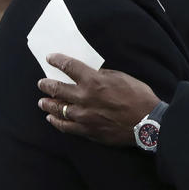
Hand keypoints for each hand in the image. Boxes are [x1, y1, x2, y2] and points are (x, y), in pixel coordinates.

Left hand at [37, 54, 159, 146]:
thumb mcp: (122, 77)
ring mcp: (83, 116)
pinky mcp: (86, 130)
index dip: (57, 61)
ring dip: (48, 104)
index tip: (50, 58)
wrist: (147, 124)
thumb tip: (91, 74)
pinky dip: (56, 121)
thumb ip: (102, 75)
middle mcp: (84, 97)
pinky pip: (65, 126)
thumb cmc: (139, 98)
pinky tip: (51, 118)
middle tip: (41, 83)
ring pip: (58, 109)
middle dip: (47, 84)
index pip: (69, 67)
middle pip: (57, 89)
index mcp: (93, 81)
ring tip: (42, 102)